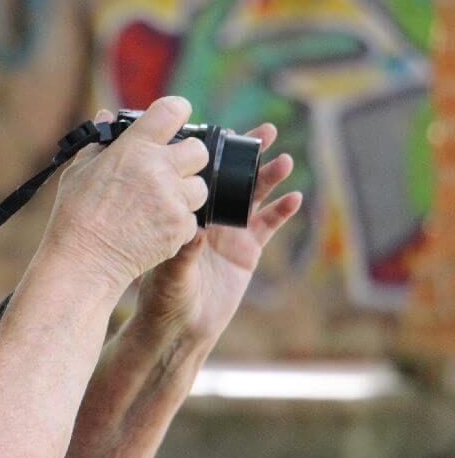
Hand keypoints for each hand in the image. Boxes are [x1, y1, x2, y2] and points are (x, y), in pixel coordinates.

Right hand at [42, 97, 210, 289]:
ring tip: (159, 203)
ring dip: (185, 192)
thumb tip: (106, 117)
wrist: (83, 259)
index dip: (177, 112)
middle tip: (168, 170)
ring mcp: (173, 199)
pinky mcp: (181, 227)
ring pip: (200, 187)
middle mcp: (160, 168)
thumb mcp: (79, 169)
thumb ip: (99, 141)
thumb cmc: (75, 213)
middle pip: (199, 150)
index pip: (174, 110)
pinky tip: (154, 227)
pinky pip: (193, 218)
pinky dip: (178, 223)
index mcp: (135, 146)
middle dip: (187, 158)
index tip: (174, 120)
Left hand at [134, 122, 301, 345]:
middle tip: (267, 130)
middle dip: (249, 153)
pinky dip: (282, 211)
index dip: (216, 152)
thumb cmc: (162, 296)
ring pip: (253, 196)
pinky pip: (268, 225)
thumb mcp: (169, 271)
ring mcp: (229, 231)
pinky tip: (295, 198)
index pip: (202, 174)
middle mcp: (208, 216)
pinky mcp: (247, 251)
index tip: (229, 130)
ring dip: (270, 178)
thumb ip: (184, 250)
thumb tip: (195, 227)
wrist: (180, 327)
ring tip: (285, 160)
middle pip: (232, 177)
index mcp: (185, 212)